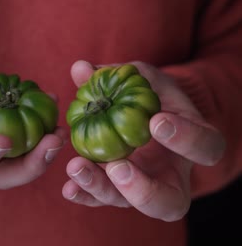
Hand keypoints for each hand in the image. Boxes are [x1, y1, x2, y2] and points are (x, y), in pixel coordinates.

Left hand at [62, 60, 225, 220]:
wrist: (146, 116)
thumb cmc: (152, 95)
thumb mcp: (144, 79)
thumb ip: (119, 74)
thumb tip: (80, 68)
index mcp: (194, 143)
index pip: (204, 147)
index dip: (186, 138)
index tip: (157, 121)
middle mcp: (172, 176)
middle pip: (168, 201)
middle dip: (142, 189)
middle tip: (117, 167)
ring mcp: (143, 188)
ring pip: (129, 205)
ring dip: (101, 188)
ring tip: (77, 167)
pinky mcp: (117, 191)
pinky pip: (102, 200)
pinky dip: (84, 195)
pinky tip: (68, 188)